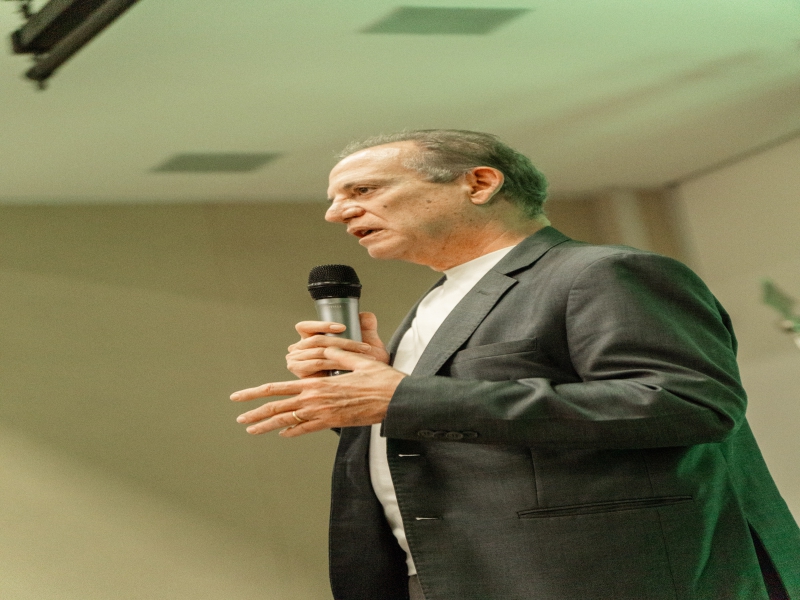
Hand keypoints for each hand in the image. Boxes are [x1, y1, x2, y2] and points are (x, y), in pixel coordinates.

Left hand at [231, 347, 404, 437]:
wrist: (395, 400)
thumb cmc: (380, 379)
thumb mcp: (356, 360)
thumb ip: (336, 356)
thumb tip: (320, 350)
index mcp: (316, 384)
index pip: (276, 389)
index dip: (254, 393)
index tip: (238, 397)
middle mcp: (315, 400)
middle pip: (277, 408)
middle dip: (254, 413)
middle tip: (239, 418)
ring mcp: (323, 414)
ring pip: (287, 421)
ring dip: (267, 426)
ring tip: (251, 430)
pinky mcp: (333, 423)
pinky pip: (307, 430)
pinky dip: (292, 431)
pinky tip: (283, 433)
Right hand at [286, 312, 388, 377]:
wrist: (357, 384)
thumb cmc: (357, 361)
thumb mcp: (362, 341)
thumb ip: (365, 325)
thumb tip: (366, 315)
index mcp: (307, 337)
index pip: (305, 326)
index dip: (322, 325)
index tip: (343, 327)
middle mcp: (299, 348)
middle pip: (317, 340)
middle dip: (343, 342)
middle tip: (364, 345)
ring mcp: (296, 360)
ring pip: (320, 352)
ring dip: (343, 353)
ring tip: (362, 356)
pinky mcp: (299, 372)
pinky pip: (317, 364)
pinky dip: (333, 363)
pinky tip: (348, 365)